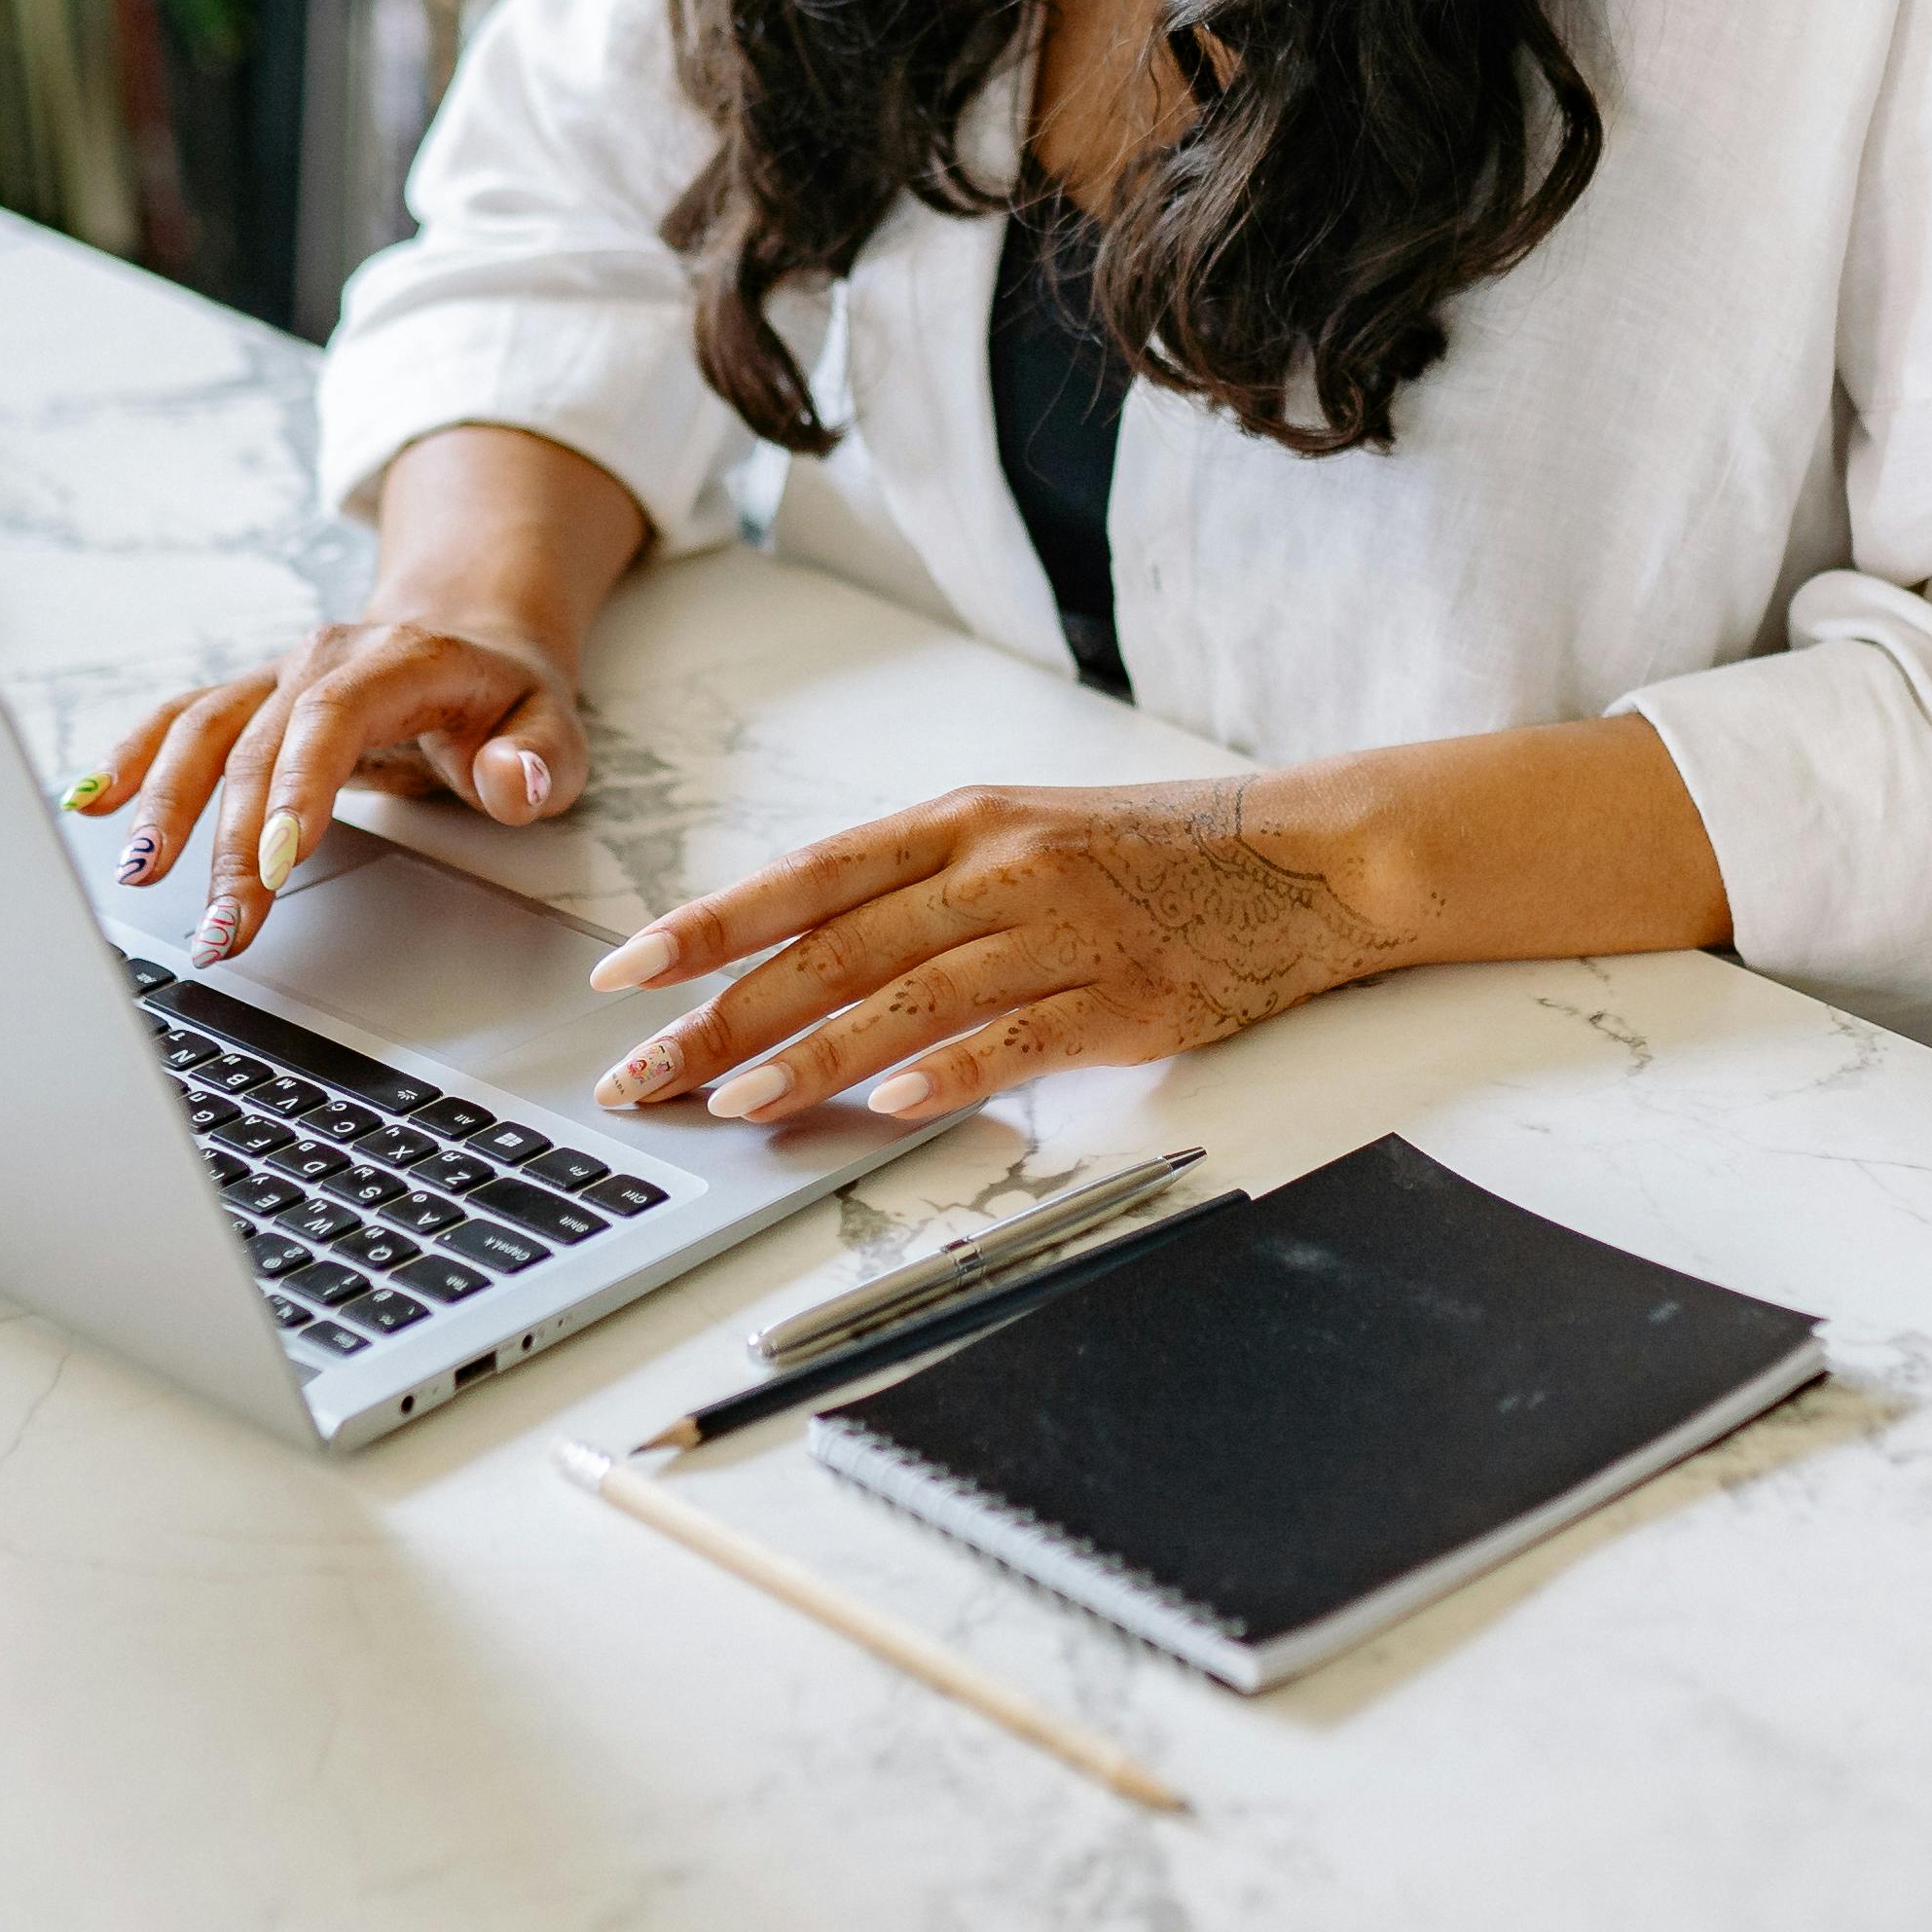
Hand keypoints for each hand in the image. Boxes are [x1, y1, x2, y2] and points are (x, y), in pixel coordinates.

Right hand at [79, 611, 587, 961]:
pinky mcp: (250, 701)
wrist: (471, 635)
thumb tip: (512, 780)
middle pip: (258, 746)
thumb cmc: (509, 697)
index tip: (277, 862)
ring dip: (166, 807)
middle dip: (230, 844)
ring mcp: (278, 677)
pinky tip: (92, 805)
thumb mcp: (557, 727)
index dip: (296, 787)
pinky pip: (180, 722)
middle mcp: (324, 658)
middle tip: (219, 931)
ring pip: (204, 732)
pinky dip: (133, 760)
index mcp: (400, 659)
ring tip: (138, 877)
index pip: (333, 718)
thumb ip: (538, 759)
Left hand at [582, 774, 1414, 1123]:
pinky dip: (945, 1073)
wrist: (1304, 856)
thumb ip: (918, 893)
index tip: (628, 973)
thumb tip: (796, 960)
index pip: (807, 877)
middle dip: (722, 1014)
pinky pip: (1016, 1039)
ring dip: (810, 1054)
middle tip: (643, 1073)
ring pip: (908, 997)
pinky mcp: (1121, 999)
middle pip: (834, 947)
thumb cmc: (1151, 854)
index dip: (710, 927)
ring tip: (732, 1103)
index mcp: (961, 823)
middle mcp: (998, 868)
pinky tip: (884, 1107)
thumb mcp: (1021, 839)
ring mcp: (1061, 933)